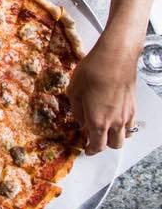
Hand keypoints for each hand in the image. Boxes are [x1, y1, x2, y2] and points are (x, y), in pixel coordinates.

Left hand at [66, 37, 137, 153]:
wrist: (115, 57)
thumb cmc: (91, 72)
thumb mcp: (74, 92)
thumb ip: (77, 111)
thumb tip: (80, 121)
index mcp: (98, 122)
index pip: (97, 146)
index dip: (90, 150)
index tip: (85, 150)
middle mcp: (115, 122)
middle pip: (114, 145)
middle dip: (103, 145)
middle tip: (93, 138)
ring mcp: (127, 114)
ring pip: (125, 136)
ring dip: (114, 136)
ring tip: (104, 128)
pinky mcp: (133, 105)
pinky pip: (130, 124)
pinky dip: (123, 126)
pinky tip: (114, 116)